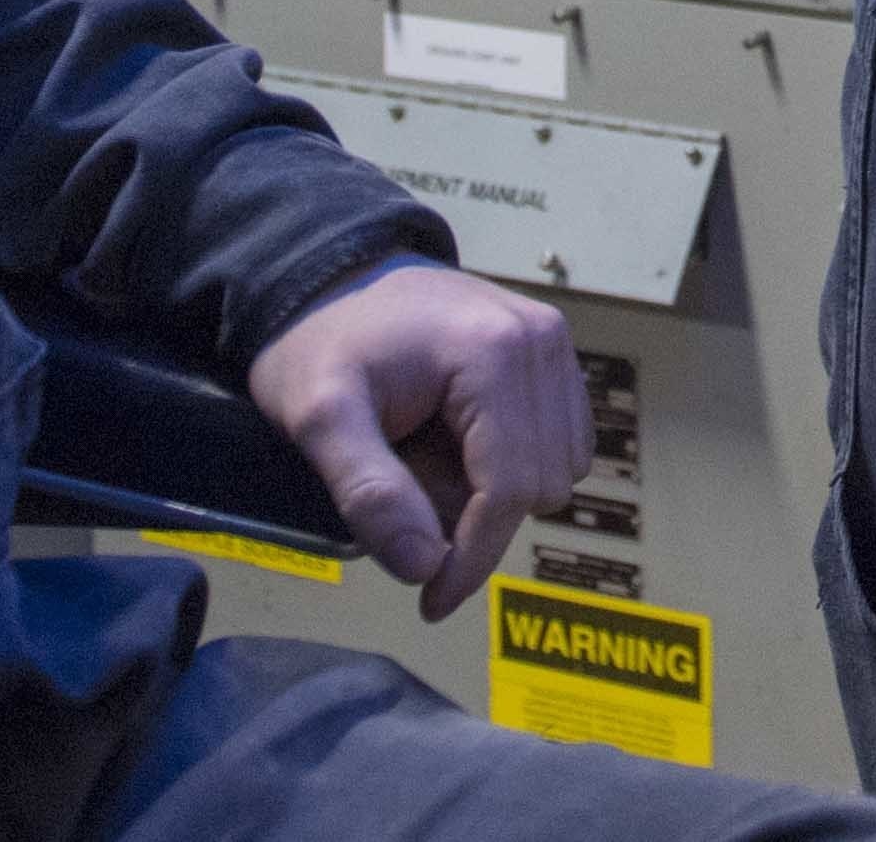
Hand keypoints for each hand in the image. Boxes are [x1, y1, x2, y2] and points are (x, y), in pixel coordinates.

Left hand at [249, 259, 592, 618]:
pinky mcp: (552, 354)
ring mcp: (553, 343)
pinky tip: (454, 445)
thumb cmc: (321, 339)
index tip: (429, 600)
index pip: (510, 490)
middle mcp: (541, 341)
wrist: (331, 274)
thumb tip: (425, 566)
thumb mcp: (318, 417)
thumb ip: (368, 493)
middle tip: (403, 493)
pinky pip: (557, 443)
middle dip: (474, 517)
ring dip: (493, 492)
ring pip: (555, 471)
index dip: (471, 559)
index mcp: (494, 352)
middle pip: (540, 487)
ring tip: (425, 461)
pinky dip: (510, 465)